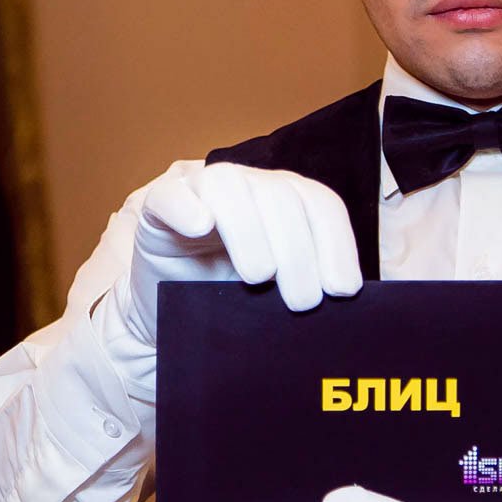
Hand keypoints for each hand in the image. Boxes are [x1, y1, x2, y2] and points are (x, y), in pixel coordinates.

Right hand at [111, 161, 361, 342]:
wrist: (173, 315)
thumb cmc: (232, 300)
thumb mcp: (277, 294)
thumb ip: (307, 286)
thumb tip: (343, 303)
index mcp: (286, 202)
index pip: (320, 204)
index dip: (337, 244)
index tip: (343, 290)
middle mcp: (249, 187)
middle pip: (281, 197)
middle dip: (298, 252)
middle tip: (302, 302)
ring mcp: (201, 192)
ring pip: (229, 187)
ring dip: (249, 231)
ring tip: (258, 277)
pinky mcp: (158, 208)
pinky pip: (169, 195)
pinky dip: (185, 206)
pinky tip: (200, 226)